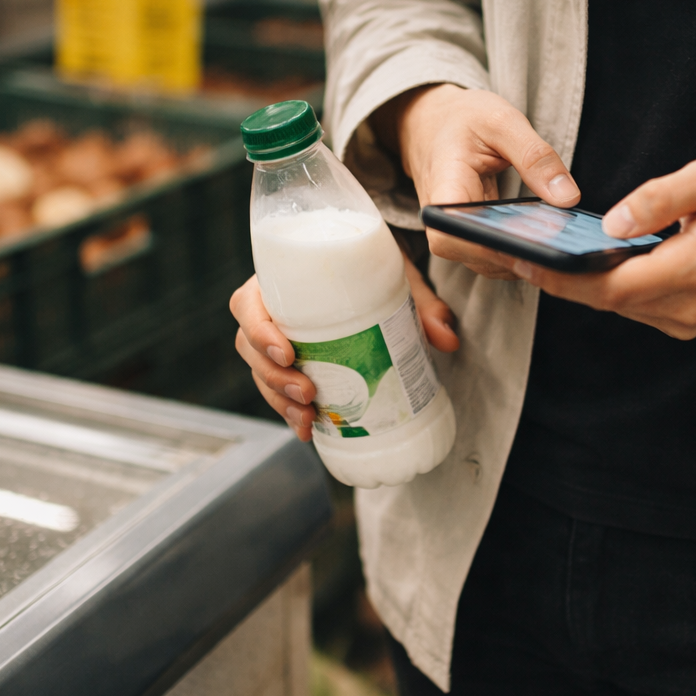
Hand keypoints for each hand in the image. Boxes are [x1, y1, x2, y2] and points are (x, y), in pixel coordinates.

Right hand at [232, 257, 458, 440]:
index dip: (260, 332)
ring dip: (278, 399)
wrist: (372, 268)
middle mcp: (269, 308)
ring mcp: (276, 337)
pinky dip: (289, 411)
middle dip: (272, 378)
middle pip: (249, 347)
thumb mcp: (396, 276)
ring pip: (259, 372)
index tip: (288, 353)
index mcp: (279, 279)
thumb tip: (447, 338)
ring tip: (308, 417)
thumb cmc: (373, 266)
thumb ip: (422, 304)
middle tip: (308, 394)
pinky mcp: (289, 361)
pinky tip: (308, 429)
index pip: (247, 304)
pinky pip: (275, 388)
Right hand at [374, 84, 580, 279]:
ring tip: (563, 243)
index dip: (486, 248)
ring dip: (526, 258)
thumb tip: (567, 198)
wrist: (435, 122)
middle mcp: (444, 219)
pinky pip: (497, 253)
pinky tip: (552, 239)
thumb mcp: (501, 121)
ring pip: (490, 262)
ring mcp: (458, 231)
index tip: (528, 242)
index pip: (449, 235)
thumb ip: (535, 156)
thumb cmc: (462, 118)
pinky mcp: (474, 234)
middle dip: (521, 257)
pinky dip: (524, 250)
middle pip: (476, 257)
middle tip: (563, 246)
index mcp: (443, 187)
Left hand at [509, 155, 695, 339]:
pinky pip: (635, 305)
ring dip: (582, 283)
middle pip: (607, 300)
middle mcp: (688, 306)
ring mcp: (688, 318)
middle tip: (517, 252)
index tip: (525, 259)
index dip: (564, 276)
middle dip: (561, 279)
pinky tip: (586, 262)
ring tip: (542, 253)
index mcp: (694, 271)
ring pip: (618, 305)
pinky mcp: (686, 318)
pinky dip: (607, 286)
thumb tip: (611, 222)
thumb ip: (660, 198)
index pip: (613, 286)